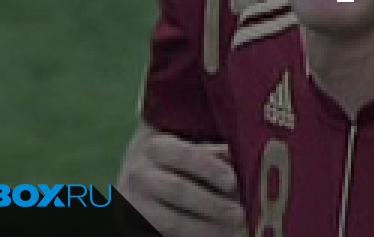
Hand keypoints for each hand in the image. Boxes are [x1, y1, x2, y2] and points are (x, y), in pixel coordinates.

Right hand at [118, 125, 245, 236]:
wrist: (136, 180)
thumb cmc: (171, 159)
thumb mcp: (185, 146)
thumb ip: (208, 152)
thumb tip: (235, 158)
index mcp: (156, 145)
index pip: (183, 154)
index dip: (209, 168)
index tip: (232, 182)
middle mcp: (139, 172)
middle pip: (178, 190)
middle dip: (212, 204)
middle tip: (239, 214)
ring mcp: (134, 201)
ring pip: (170, 220)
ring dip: (204, 227)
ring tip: (230, 230)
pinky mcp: (135, 224)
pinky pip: (163, 234)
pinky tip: (211, 236)